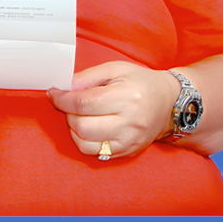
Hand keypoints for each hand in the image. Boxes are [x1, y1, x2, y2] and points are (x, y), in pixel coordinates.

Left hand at [47, 61, 175, 161]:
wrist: (168, 103)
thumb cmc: (140, 82)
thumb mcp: (116, 69)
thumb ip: (87, 77)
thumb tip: (62, 88)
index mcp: (129, 96)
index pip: (83, 103)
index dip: (62, 99)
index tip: (54, 94)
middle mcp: (130, 122)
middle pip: (81, 126)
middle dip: (69, 114)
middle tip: (72, 104)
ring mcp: (129, 141)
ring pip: (84, 143)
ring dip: (75, 129)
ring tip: (82, 116)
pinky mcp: (126, 152)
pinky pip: (94, 152)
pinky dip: (84, 140)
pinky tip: (90, 127)